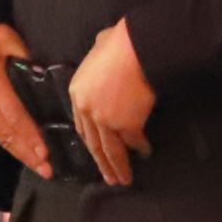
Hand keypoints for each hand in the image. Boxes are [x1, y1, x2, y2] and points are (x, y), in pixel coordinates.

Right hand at [0, 12, 49, 179]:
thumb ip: (23, 55)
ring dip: (19, 152)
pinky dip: (7, 142)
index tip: (45, 153)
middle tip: (48, 171)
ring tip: (37, 166)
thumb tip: (40, 74)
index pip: (15, 116)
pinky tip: (19, 149)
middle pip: (8, 134)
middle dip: (29, 154)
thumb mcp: (2, 36)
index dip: (31, 137)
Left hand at [68, 21, 154, 187]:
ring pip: (110, 150)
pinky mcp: (127, 125)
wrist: (136, 49)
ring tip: (123, 179)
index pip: (81, 125)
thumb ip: (98, 57)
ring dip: (117, 167)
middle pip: (93, 144)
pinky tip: (144, 153)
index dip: (90, 140)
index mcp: (77, 93)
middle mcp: (87, 111)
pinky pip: (133, 141)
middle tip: (109, 178)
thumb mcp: (98, 47)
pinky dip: (139, 148)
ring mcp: (105, 121)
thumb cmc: (118, 42)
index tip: (96, 151)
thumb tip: (104, 48)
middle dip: (102, 163)